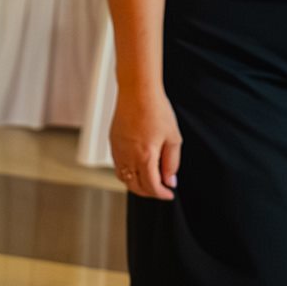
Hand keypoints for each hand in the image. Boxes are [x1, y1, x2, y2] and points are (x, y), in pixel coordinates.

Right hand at [111, 86, 181, 200]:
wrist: (137, 91)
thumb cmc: (156, 110)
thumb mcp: (173, 138)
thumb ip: (172, 163)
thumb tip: (170, 180)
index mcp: (145, 156)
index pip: (151, 186)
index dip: (161, 194)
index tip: (169, 194)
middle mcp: (127, 155)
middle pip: (134, 186)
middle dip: (148, 192)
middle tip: (160, 190)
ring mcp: (117, 149)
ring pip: (123, 177)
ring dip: (136, 184)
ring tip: (149, 180)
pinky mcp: (113, 142)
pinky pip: (117, 165)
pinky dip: (127, 172)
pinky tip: (137, 166)